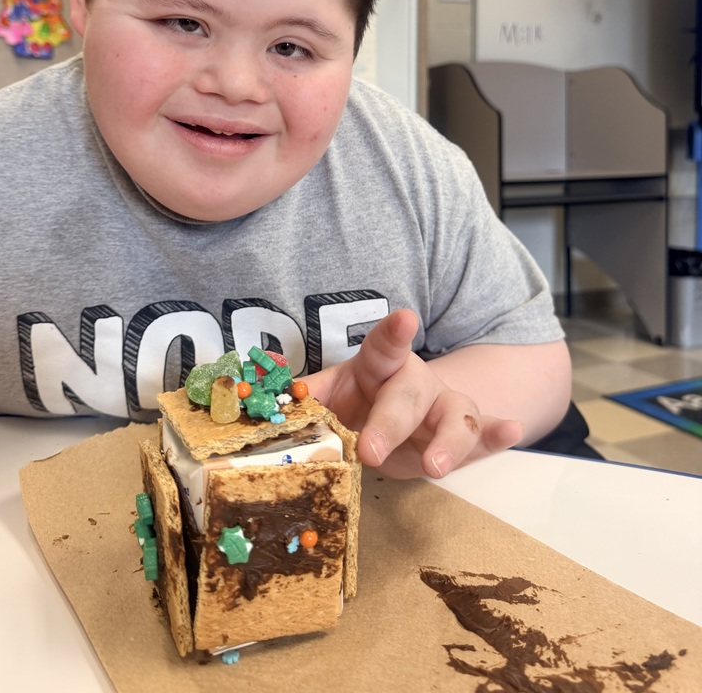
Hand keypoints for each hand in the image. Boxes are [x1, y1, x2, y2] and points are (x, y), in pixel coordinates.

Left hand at [307, 309, 522, 478]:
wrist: (396, 416)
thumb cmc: (360, 401)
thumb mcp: (331, 396)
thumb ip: (306, 399)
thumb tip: (272, 404)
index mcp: (379, 365)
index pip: (384, 346)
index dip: (393, 332)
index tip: (405, 318)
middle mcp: (415, 381)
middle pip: (409, 395)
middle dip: (391, 424)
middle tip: (369, 451)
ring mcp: (444, 406)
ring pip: (456, 415)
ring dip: (448, 441)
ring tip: (437, 466)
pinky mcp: (463, 436)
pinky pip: (483, 433)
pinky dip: (496, 435)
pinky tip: (512, 430)